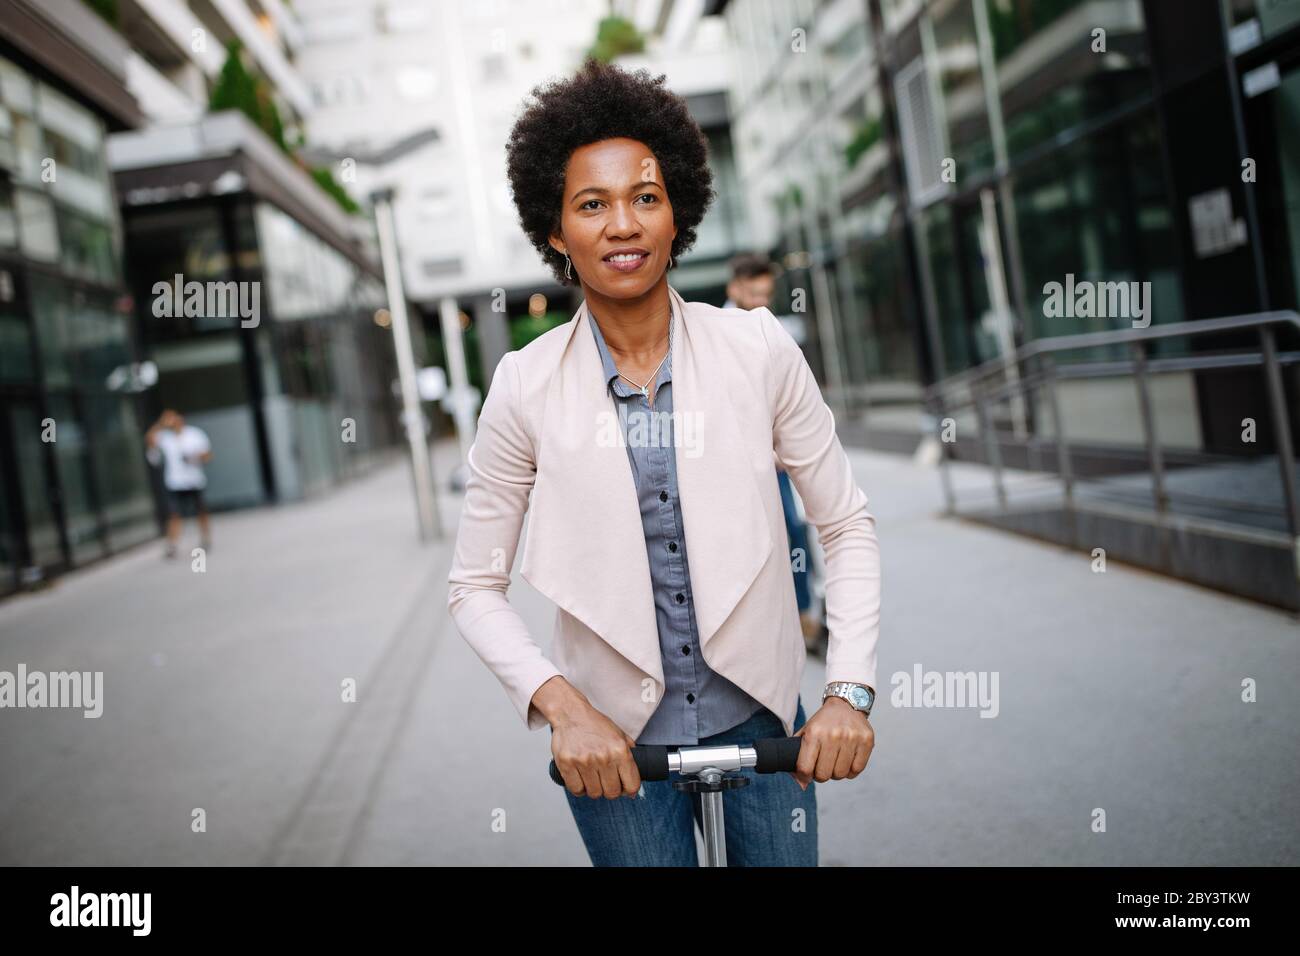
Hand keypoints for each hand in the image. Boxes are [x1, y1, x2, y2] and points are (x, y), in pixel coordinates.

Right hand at [539, 679, 640, 798]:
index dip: (629, 790)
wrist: (571, 713)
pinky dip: (579, 788)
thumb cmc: (595, 725)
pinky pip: (576, 789)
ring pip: (594, 793)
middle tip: (606, 782)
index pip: (631, 785)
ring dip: (594, 789)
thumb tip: (634, 778)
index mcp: (620, 750)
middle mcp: (604, 757)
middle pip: (612, 792)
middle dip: (610, 790)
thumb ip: (629, 753)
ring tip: (592, 778)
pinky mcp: (567, 764)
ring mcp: (584, 761)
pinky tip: (581, 779)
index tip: (625, 790)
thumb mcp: (619, 735)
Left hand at [790, 696, 873, 789]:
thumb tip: (801, 783)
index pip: (805, 767)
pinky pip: (857, 770)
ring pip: (841, 774)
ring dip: (836, 773)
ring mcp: (851, 738)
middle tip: (822, 768)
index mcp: (814, 732)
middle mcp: (833, 735)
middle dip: (821, 775)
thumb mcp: (806, 731)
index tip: (807, 774)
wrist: (846, 704)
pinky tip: (847, 762)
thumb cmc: (823, 722)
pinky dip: (851, 771)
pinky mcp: (866, 741)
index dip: (804, 776)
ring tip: (835, 763)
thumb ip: (798, 756)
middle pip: (824, 774)